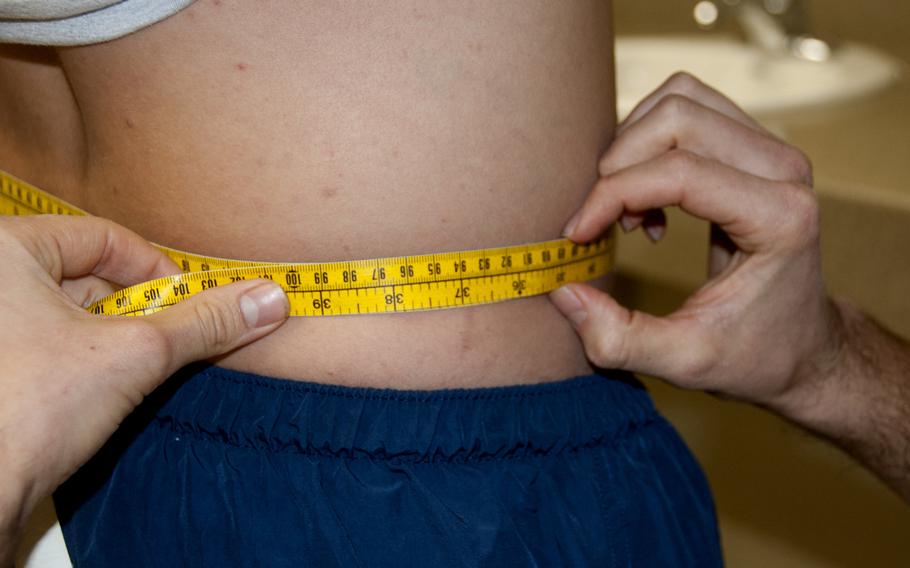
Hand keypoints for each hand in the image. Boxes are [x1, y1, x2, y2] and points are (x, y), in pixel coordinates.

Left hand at [0, 215, 288, 552]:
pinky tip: (98, 393)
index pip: (104, 238)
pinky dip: (85, 361)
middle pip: (88, 276)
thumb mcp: (135, 354)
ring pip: (70, 314)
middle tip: (165, 342)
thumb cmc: (27, 411)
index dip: (157, 272)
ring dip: (114, 340)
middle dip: (137, 311)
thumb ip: (205, 323)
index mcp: (6, 248)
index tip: (187, 305)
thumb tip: (267, 300)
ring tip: (131, 373)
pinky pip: (49, 343)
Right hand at [550, 72, 840, 412]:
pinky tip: (650, 204)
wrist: (806, 346)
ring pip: (681, 99)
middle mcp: (785, 171)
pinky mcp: (754, 146)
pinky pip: (688, 109)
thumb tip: (563, 294)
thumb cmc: (756, 355)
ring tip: (630, 212)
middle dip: (619, 164)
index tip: (577, 235)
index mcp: (781, 218)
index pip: (681, 172)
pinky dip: (649, 144)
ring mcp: (773, 151)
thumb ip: (621, 339)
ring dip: (633, 147)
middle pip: (678, 117)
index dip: (612, 196)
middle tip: (602, 223)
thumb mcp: (686, 362)